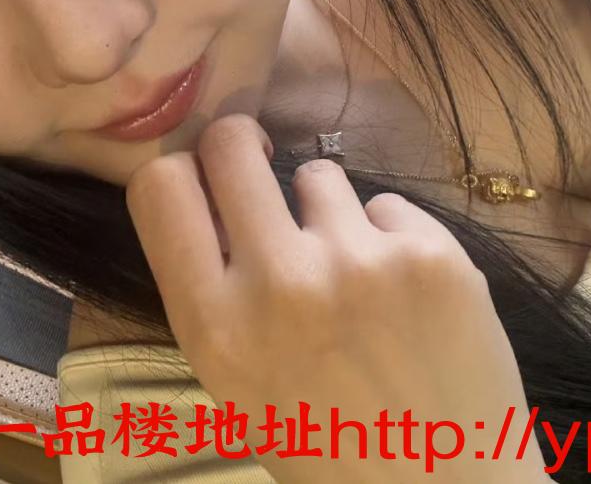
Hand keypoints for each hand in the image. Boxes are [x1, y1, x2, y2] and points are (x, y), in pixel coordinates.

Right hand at [126, 114, 552, 483]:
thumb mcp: (238, 384)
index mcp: (216, 327)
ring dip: (327, 211)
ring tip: (354, 273)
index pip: (159, 189)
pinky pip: (388, 205)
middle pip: (230, 144)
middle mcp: (280, 283)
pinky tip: (407, 295)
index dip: (179, 172)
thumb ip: (215, 294)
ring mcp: (360, 261)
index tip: (204, 179)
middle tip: (261, 170)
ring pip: (318, 174)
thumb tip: (211, 197)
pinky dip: (391, 238)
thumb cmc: (328, 446)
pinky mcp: (431, 252)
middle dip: (241, 147)